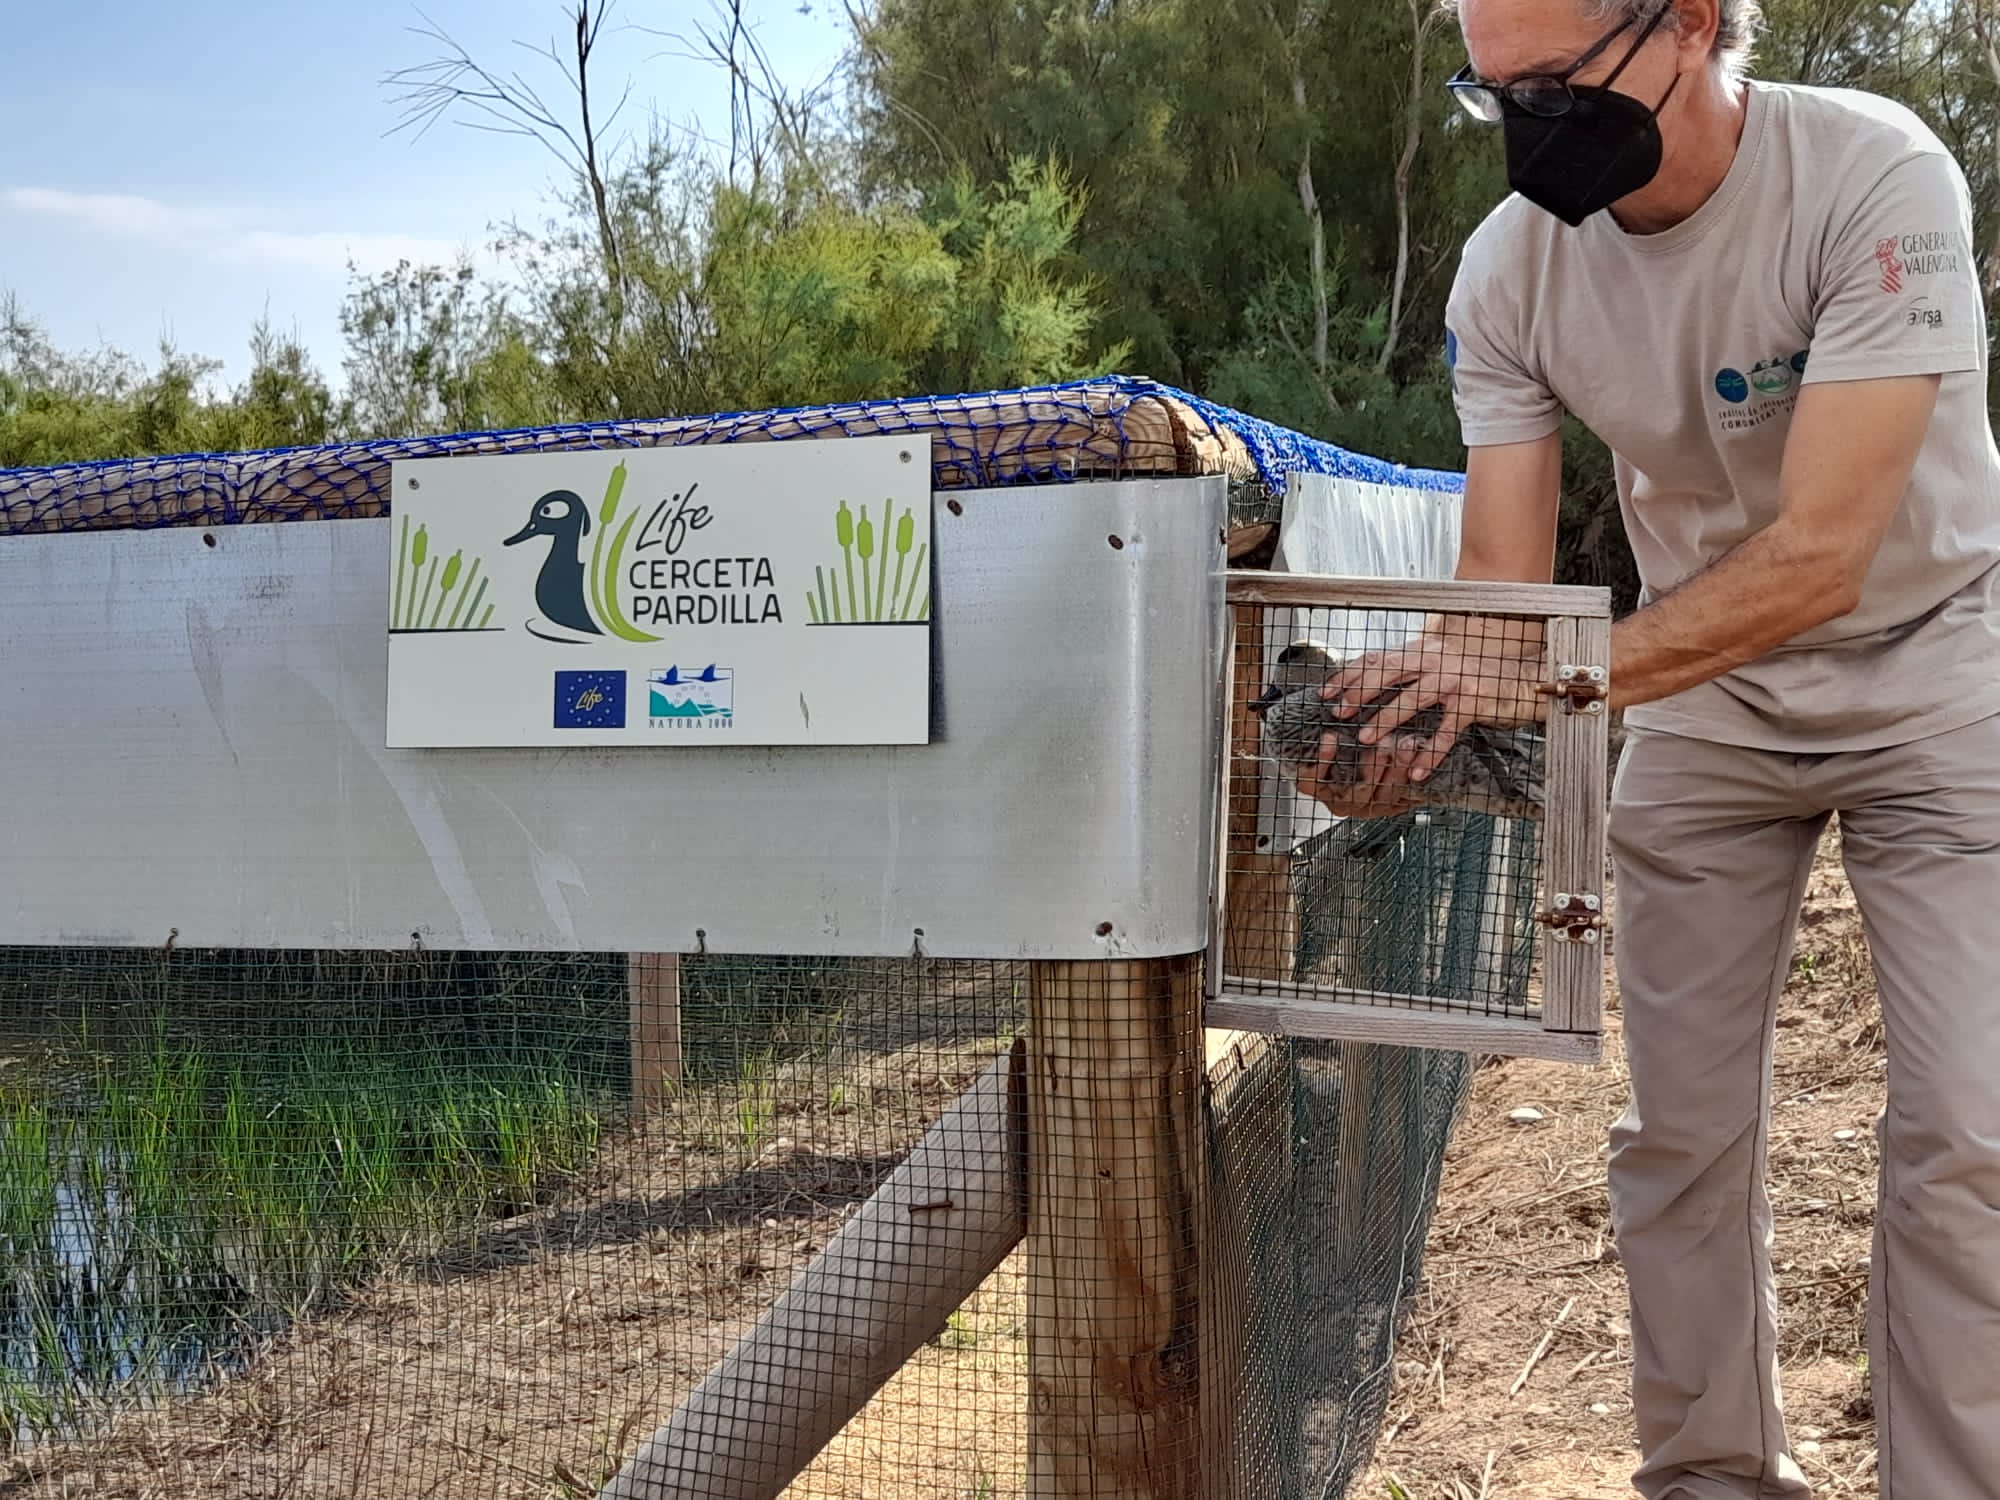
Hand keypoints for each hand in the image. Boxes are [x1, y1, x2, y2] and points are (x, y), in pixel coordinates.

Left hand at [1296, 730, 1428, 817]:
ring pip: (1355, 788)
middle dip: (1393, 767)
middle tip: (1401, 743)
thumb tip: (1428, 744)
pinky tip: (1331, 739)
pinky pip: (1316, 777)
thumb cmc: (1358, 753)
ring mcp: (1335, 798)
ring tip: (1373, 743)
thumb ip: (1405, 756)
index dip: (1409, 771)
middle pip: (1381, 793)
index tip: (1417, 748)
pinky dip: (1324, 758)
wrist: (1312, 753)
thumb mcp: (1388, 757)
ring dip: (1367, 765)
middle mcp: (1360, 805)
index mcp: (1383, 802)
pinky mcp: (1310, 787)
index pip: (1401, 793)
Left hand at [1314, 633, 1544, 788]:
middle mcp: (1436, 660)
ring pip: (1412, 700)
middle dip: (1359, 692)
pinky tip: (1416, 772)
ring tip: (1364, 740)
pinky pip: (1446, 732)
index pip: (1378, 659)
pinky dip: (1430, 754)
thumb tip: (1372, 684)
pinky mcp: (1473, 703)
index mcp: (1423, 651)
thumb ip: (1411, 672)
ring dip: (1385, 721)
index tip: (1325, 691)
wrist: (1522, 680)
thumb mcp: (1439, 668)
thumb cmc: (1475, 678)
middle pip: (1388, 673)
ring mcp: (1455, 680)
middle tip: (1338, 713)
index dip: (1349, 674)